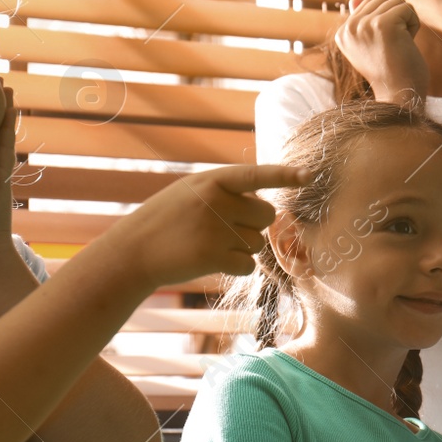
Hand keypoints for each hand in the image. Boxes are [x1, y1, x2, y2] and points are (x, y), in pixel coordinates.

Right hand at [89, 164, 309, 292]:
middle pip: (267, 215)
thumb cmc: (167, 221)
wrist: (132, 251)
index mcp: (211, 179)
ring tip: (208, 243)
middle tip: (224, 228)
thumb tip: (268, 207)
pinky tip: (210, 260)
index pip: (255, 174)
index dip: (284, 175)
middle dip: (254, 224)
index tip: (309, 175)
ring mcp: (214, 228)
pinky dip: (236, 266)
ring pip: (258, 242)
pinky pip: (249, 264)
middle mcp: (215, 200)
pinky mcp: (213, 256)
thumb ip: (226, 191)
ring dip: (242, 247)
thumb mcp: (191, 192)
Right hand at [334, 0, 430, 106]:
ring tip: (401, 44)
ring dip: (407, 21)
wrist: (400, 94)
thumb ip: (363, 21)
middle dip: (398, 19)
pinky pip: (408, 8)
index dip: (387, 22)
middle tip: (396, 45)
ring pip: (396, 1)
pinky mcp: (383, 24)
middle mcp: (350, 28)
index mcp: (343, 33)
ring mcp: (365, 25)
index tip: (385, 47)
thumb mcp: (373, 45)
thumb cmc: (392, 72)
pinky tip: (408, 43)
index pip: (369, 3)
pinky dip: (415, 24)